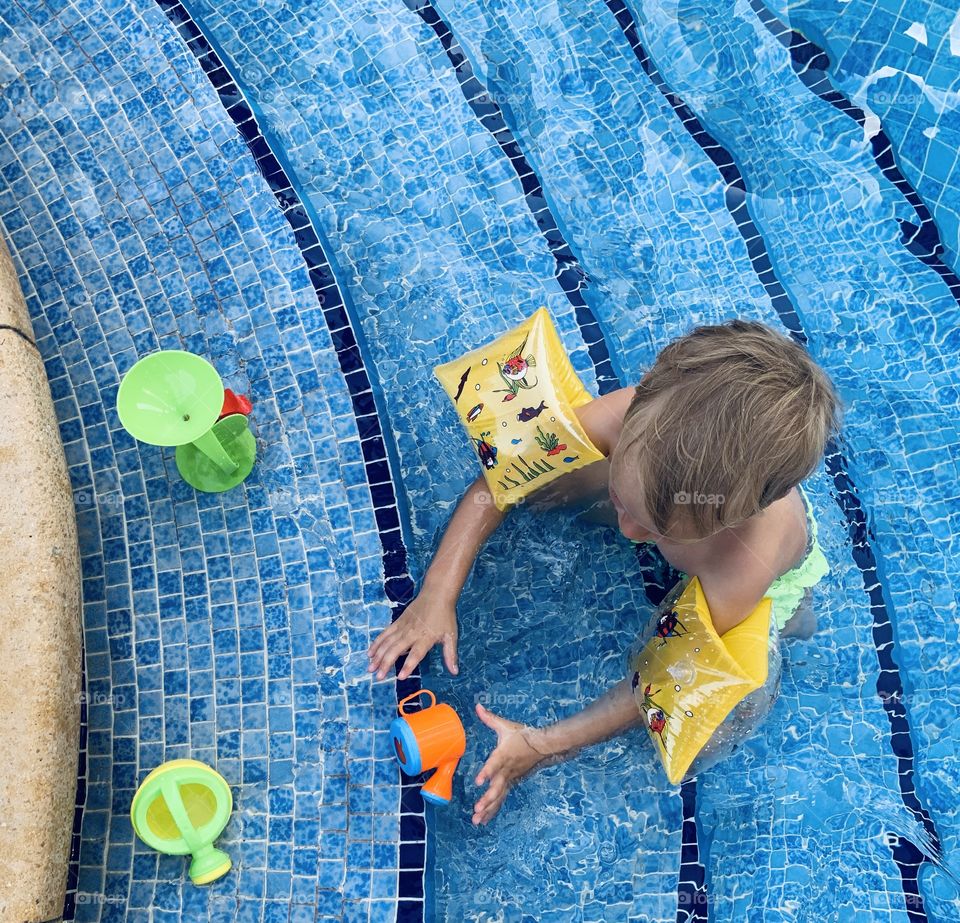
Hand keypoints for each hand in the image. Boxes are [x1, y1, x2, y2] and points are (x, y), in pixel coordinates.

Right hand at [367, 590, 457, 680]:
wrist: (436, 594)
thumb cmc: (445, 616)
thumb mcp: (451, 636)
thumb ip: (450, 655)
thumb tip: (455, 672)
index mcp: (425, 638)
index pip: (415, 654)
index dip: (408, 666)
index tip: (400, 677)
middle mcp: (411, 634)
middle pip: (395, 650)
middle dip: (386, 664)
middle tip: (378, 677)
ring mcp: (402, 627)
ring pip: (387, 643)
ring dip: (378, 656)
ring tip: (370, 668)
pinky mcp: (397, 622)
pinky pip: (384, 634)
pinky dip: (377, 643)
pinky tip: (371, 653)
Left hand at [472, 704, 550, 824]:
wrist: (542, 745)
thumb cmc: (522, 735)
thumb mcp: (505, 725)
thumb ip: (490, 718)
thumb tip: (477, 706)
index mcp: (503, 755)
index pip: (494, 764)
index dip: (486, 772)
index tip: (478, 782)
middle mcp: (507, 770)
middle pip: (497, 788)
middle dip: (486, 800)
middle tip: (476, 810)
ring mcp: (510, 778)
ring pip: (499, 797)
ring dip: (488, 809)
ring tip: (476, 821)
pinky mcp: (512, 783)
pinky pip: (502, 798)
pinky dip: (493, 809)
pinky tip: (484, 819)